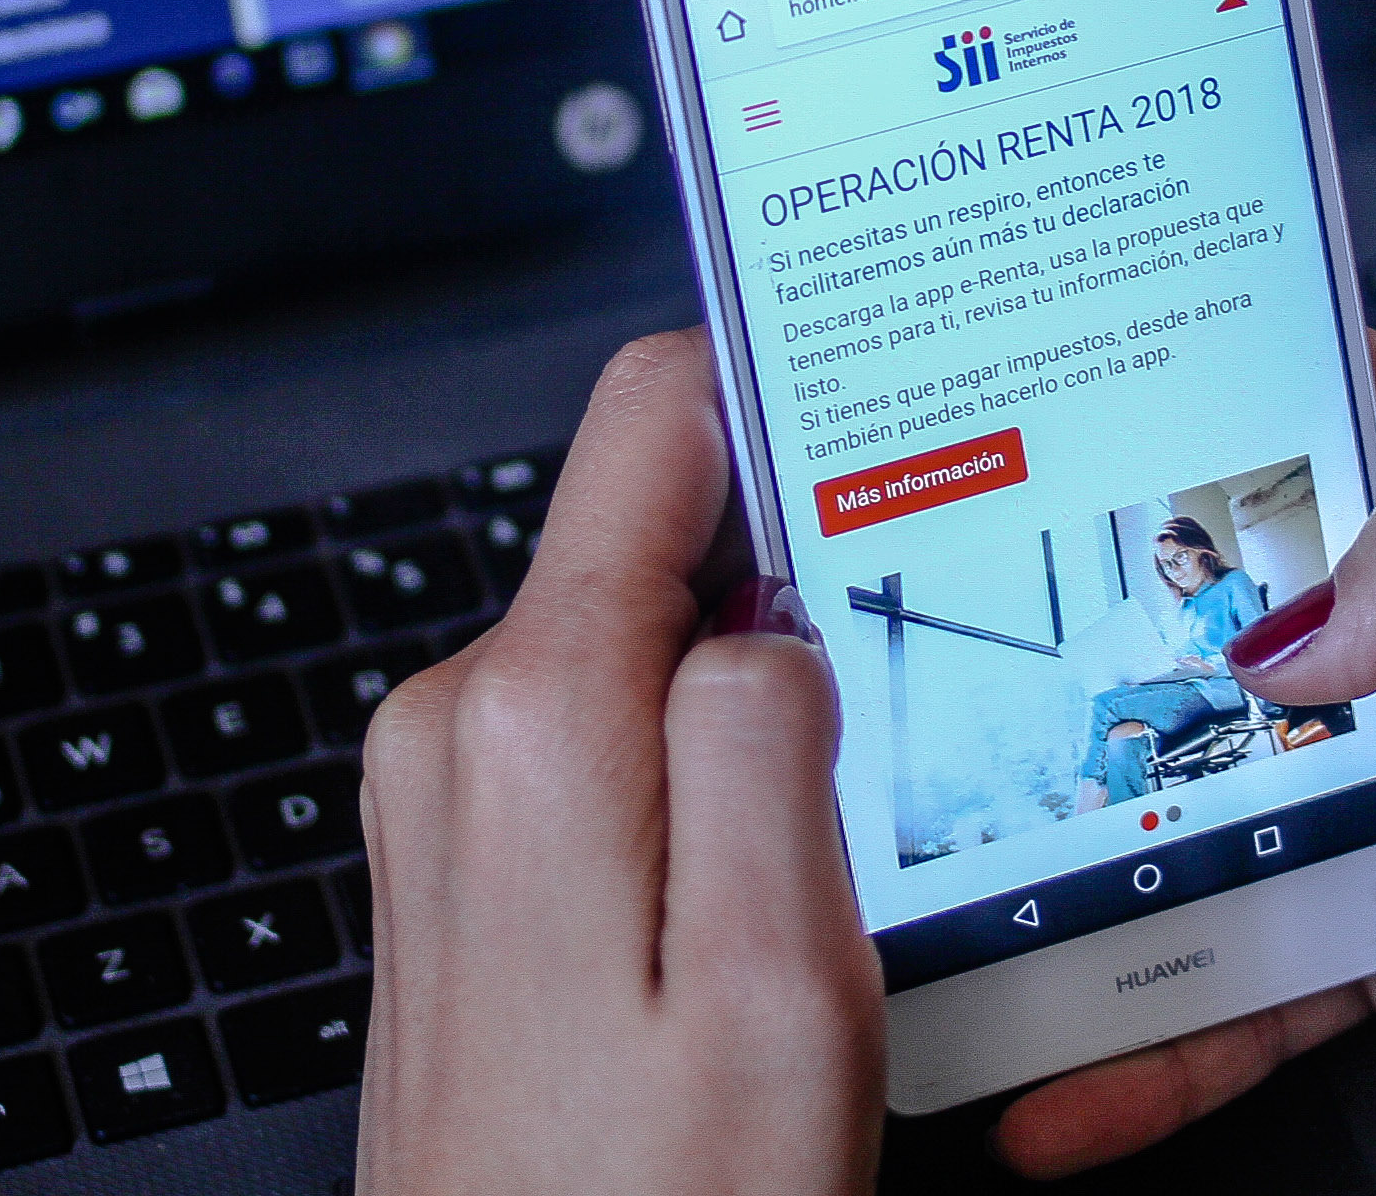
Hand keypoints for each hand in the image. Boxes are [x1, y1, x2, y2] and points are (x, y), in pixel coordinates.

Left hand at [356, 331, 884, 1195]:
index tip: (883, 401)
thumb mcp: (776, 983)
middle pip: (651, 532)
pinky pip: (604, 741)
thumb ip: (772, 741)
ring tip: (876, 789)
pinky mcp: (466, 866)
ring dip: (757, 680)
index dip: (778, 391)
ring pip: (637, 642)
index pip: (648, 422)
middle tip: (927, 656)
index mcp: (533, 718)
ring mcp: (448, 799)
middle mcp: (458, 731)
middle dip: (792, 566)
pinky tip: (786, 862)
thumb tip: (773, 602)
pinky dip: (704, 762)